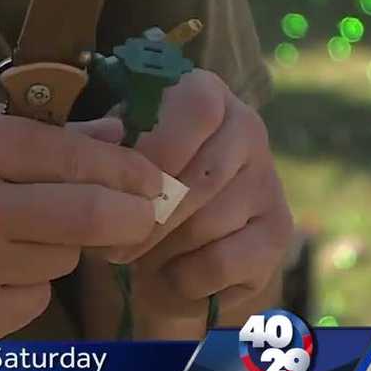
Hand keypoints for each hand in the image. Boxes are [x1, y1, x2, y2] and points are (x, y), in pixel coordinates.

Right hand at [0, 95, 163, 339]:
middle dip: (132, 217)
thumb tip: (113, 135)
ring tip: (21, 234)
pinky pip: (32, 300)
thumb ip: (33, 129)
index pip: (72, 157)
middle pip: (86, 217)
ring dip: (61, 246)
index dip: (126, 170)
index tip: (153, 180)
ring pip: (61, 260)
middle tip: (146, 217)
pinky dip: (26, 285)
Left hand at [119, 71, 292, 333]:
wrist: (164, 252)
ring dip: (160, 249)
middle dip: (147, 218)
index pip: (196, 107)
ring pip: (207, 222)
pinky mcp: (277, 234)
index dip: (156, 148)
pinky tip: (172, 270)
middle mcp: (247, 128)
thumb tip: (104, 138)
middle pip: (200, 175)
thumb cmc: (130, 190)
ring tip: (137, 253)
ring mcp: (268, 181)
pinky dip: (185, 275)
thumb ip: (94, 143)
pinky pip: (222, 261)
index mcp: (204, 94)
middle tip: (110, 243)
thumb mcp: (105, 159)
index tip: (120, 186)